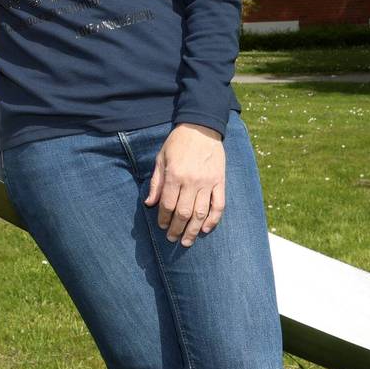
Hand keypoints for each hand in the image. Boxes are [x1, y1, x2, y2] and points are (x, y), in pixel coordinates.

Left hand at [144, 123, 224, 247]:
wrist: (201, 127)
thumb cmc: (178, 142)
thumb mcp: (161, 158)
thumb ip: (156, 182)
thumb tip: (149, 203)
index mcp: (175, 175)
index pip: (168, 204)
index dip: (164, 219)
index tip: (162, 226)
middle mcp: (191, 181)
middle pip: (184, 213)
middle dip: (177, 229)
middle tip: (172, 239)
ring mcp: (208, 183)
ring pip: (201, 213)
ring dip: (193, 230)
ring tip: (187, 241)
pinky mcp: (220, 182)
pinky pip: (218, 206)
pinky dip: (213, 220)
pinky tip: (206, 229)